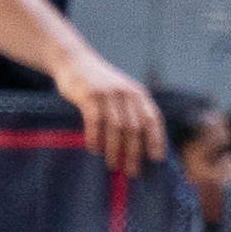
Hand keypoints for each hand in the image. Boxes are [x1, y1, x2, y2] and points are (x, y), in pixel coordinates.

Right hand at [52, 47, 164, 176]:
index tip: (156, 159)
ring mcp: (108, 93)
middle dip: (135, 152)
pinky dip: (95, 137)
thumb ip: (131, 110)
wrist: (74, 60)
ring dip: (115, 149)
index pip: (153, 119)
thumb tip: (140, 144)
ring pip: (116, 127)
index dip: (156, 139)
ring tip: (112, 164)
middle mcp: (125, 92)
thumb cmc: (99, 83)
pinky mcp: (89, 94)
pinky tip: (93, 149)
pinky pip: (94, 120)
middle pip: (135, 128)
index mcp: (137, 93)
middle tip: (132, 171)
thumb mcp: (121, 91)